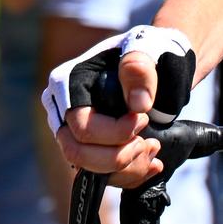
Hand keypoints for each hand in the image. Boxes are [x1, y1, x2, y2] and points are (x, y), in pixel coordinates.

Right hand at [43, 25, 195, 189]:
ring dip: (126, 167)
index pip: (80, 126)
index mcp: (66, 83)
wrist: (159, 63)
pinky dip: (129, 174)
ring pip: (88, 168)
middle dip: (117, 156)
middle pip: (77, 153)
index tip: (144, 119)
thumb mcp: (146, 50)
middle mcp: (63, 110)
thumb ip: (140, 70)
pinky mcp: (90, 146)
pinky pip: (102, 173)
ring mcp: (74, 131)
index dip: (114, 132)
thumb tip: (139, 104)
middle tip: (149, 143)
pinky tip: (152, 163)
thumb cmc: (147, 51)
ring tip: (154, 149)